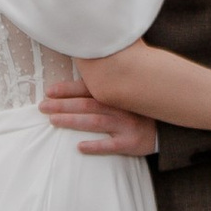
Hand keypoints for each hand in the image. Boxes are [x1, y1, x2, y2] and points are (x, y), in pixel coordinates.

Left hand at [38, 87, 160, 159]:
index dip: (67, 89)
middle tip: (42, 106)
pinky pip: (111, 145)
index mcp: (116, 93)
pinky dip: (95, 146)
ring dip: (72, 121)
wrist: (168, 127)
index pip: (88, 89)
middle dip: (62, 105)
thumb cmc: (141, 108)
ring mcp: (125, 125)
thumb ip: (110, 81)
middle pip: (86, 104)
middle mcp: (119, 107)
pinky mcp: (131, 143)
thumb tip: (89, 62)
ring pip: (94, 122)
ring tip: (53, 121)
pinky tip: (80, 147)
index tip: (49, 91)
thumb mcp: (129, 91)